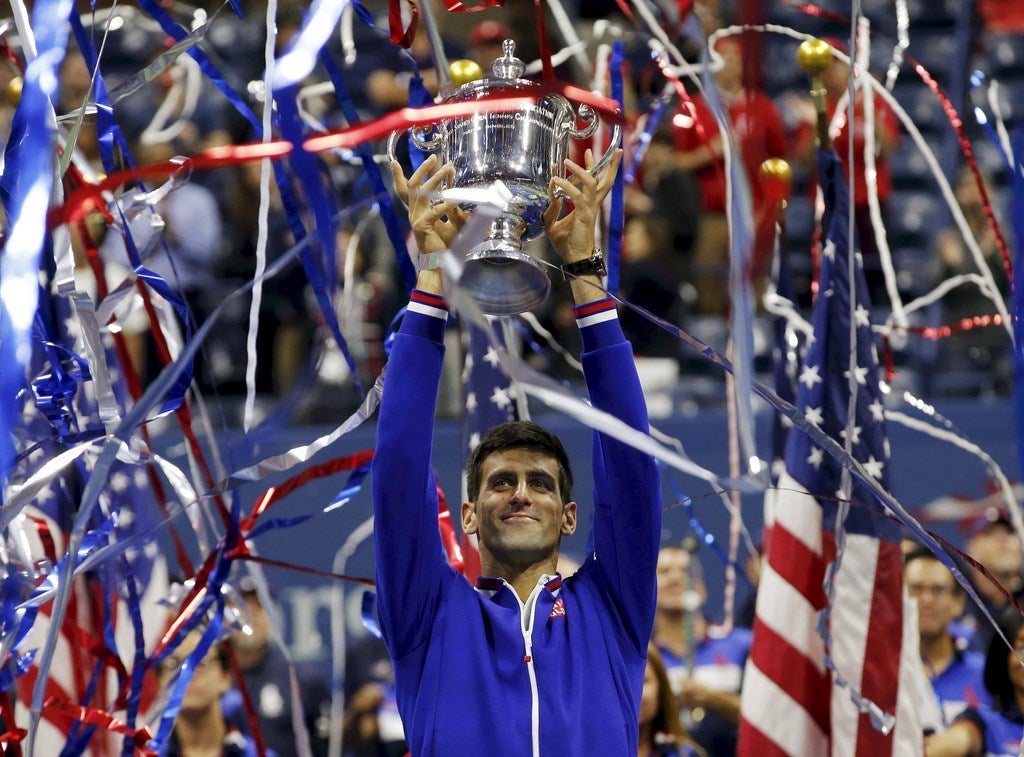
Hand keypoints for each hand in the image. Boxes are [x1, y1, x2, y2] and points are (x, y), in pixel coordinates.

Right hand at [391, 155, 467, 254]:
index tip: (394, 162)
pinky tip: (457, 199)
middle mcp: (414, 214)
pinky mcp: (422, 227)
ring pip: (423, 192)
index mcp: (417, 212)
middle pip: (412, 186)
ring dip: (437, 178)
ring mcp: (416, 220)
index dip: (398, 176)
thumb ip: (450, 208)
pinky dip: (447, 204)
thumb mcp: (449, 222)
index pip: (405, 191)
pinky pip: (435, 211)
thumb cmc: (445, 245)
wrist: (439, 266)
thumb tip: (460, 195)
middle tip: (435, 157)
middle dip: (423, 169)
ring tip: (449, 168)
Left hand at [543, 148, 621, 262]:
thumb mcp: (553, 223)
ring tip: (568, 161)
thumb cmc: (567, 243)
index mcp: (587, 205)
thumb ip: (551, 209)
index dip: (589, 168)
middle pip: (606, 180)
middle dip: (611, 164)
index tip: (583, 155)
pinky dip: (567, 186)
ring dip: (582, 169)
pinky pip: (578, 195)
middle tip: (615, 150)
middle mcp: (592, 204)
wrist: (574, 257)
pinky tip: (556, 181)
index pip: (594, 183)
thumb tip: (550, 195)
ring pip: (593, 182)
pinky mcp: (585, 213)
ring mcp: (590, 208)